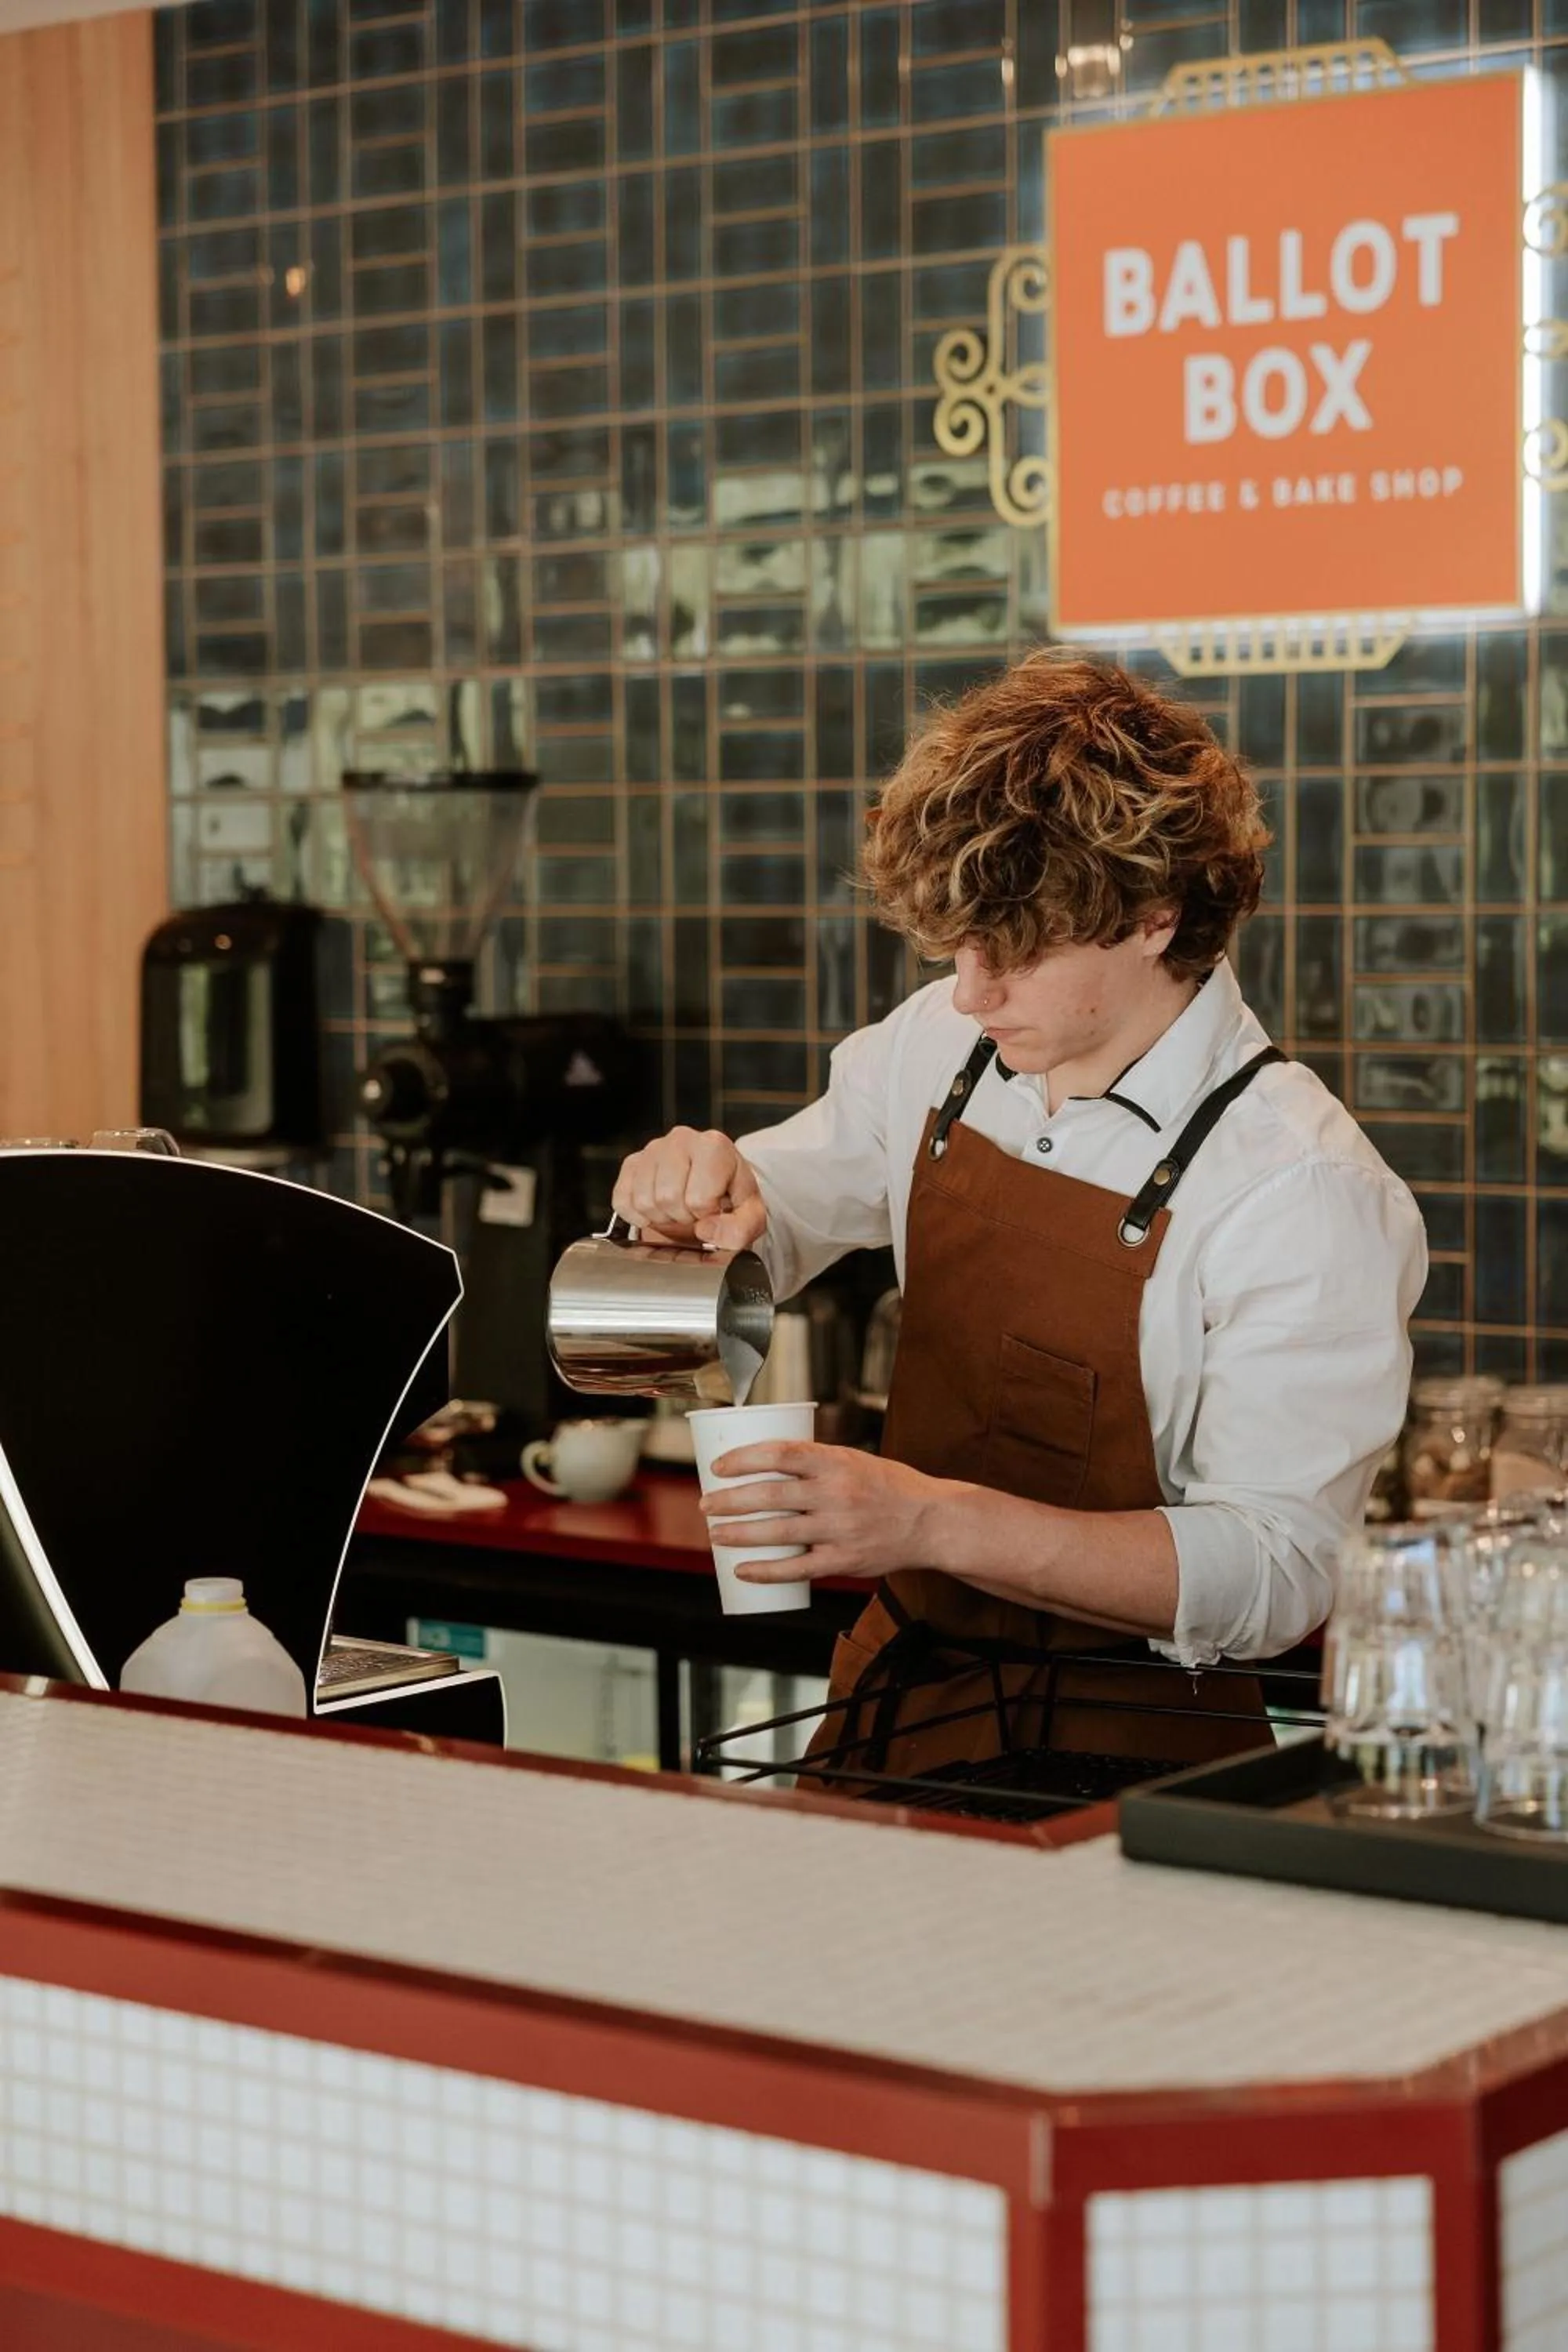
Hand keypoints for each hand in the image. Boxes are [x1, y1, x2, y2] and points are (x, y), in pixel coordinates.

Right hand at [611, 1127, 765, 1249]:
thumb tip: (705, 1230)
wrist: (714, 1188)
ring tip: (678, 1209)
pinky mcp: (632, 1163)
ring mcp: (653, 1149)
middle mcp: (681, 1139)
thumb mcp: (751, 1218)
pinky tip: (657, 1210)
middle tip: (694, 1213)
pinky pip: (622, 1200)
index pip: (699, 1198)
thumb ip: (739, 1230)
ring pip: (644, 1201)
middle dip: (682, 1217)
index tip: (713, 1210)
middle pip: (667, 1198)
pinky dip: (637, 1215)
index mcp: (714, 1146)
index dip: (706, 1215)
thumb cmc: (731, 1198)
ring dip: (661, 1217)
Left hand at [700, 1441, 949, 1581]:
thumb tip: (765, 1463)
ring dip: (739, 1534)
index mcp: (836, 1462)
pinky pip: (796, 1569)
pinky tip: (743, 1570)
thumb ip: (815, 1462)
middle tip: (706, 1504)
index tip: (717, 1467)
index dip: (742, 1459)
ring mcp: (839, 1529)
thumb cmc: (889, 1487)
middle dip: (729, 1501)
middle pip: (769, 1495)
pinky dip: (765, 1570)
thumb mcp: (854, 1459)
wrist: (931, 1522)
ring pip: (777, 1533)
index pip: (779, 1454)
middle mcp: (835, 1494)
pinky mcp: (843, 1560)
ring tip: (716, 1534)